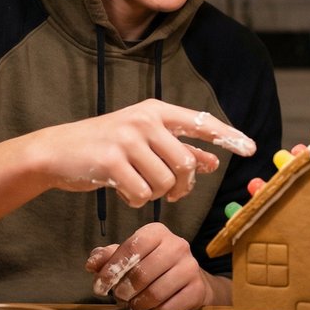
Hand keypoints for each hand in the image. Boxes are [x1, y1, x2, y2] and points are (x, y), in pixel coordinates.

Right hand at [28, 99, 255, 207]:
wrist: (58, 151)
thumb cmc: (106, 146)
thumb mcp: (144, 141)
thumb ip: (178, 149)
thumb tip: (212, 162)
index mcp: (155, 111)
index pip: (200, 122)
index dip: (227, 136)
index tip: (250, 148)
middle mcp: (144, 120)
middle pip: (184, 164)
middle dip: (182, 186)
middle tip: (174, 193)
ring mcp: (126, 139)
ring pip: (164, 182)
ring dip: (155, 193)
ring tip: (138, 185)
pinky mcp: (111, 162)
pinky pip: (141, 193)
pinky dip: (136, 199)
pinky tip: (123, 190)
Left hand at [85, 222, 221, 309]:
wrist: (190, 280)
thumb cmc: (154, 266)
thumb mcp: (132, 256)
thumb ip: (109, 257)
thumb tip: (92, 264)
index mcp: (157, 232)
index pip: (131, 248)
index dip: (111, 270)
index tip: (100, 286)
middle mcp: (177, 245)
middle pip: (141, 273)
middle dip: (123, 290)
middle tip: (119, 296)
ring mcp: (190, 267)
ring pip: (154, 293)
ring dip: (138, 304)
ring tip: (134, 303)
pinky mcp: (197, 289)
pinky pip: (167, 309)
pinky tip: (150, 309)